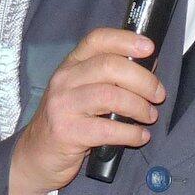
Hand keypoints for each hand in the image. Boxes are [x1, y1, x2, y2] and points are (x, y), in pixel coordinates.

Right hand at [8, 28, 165, 194]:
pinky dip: (131, 133)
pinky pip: (107, 129)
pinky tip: (140, 136)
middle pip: (110, 67)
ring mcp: (63, 106)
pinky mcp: (67, 133)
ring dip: (139, 106)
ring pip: (110, 96)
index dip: (126, 40)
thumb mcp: (83, 92)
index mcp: (71, 65)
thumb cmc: (69, 121)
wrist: (36, 155)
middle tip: (158, 95)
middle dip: (143, 80)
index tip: (149, 48)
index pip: (97, 39)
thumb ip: (110, 79)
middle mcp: (64, 81)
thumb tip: (150, 67)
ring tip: (150, 116)